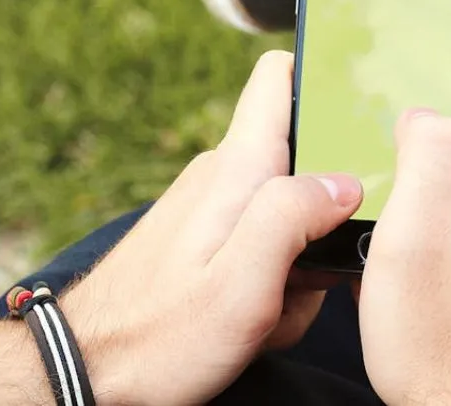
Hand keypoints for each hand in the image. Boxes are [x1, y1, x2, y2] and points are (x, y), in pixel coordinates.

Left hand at [62, 51, 361, 404]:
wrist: (89, 372)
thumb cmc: (161, 337)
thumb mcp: (241, 284)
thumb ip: (293, 217)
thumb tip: (344, 182)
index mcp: (237, 168)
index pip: (278, 77)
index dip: (322, 79)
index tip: (361, 113)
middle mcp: (223, 175)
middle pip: (305, 165)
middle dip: (325, 217)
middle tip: (305, 273)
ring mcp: (212, 207)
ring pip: (289, 216)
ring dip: (296, 266)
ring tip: (267, 311)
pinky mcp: (205, 240)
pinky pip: (262, 247)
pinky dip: (269, 284)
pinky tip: (251, 321)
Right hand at [360, 39, 450, 405]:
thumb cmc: (441, 347)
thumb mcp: (413, 242)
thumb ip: (427, 156)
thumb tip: (427, 108)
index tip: (414, 52)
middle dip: (435, 113)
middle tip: (378, 138)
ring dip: (438, 170)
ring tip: (389, 203)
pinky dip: (450, 212)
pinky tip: (415, 251)